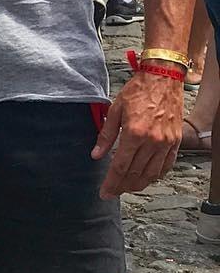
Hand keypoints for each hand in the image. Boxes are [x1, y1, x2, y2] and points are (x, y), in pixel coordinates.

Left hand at [92, 73, 182, 198]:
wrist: (162, 79)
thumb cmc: (137, 92)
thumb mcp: (114, 111)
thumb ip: (105, 136)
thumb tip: (96, 155)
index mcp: (134, 134)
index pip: (120, 167)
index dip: (111, 183)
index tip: (104, 192)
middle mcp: (152, 142)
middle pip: (135, 174)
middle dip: (121, 187)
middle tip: (112, 193)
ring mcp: (166, 143)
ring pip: (151, 173)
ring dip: (138, 184)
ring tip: (126, 188)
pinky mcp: (176, 142)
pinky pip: (166, 165)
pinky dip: (156, 175)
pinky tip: (147, 178)